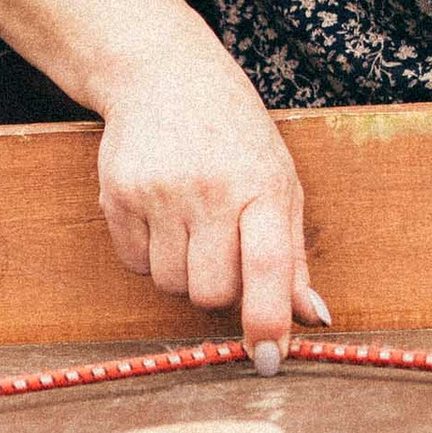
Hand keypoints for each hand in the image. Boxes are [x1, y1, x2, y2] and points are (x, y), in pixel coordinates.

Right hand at [93, 28, 330, 364]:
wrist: (163, 74)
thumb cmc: (233, 133)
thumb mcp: (279, 180)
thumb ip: (293, 255)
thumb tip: (314, 318)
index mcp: (260, 185)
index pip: (267, 268)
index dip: (267, 321)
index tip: (268, 358)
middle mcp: (209, 189)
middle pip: (211, 293)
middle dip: (220, 291)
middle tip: (224, 254)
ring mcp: (158, 192)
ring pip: (171, 285)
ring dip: (184, 274)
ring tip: (192, 227)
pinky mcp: (117, 195)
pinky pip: (134, 265)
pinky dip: (150, 256)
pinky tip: (161, 216)